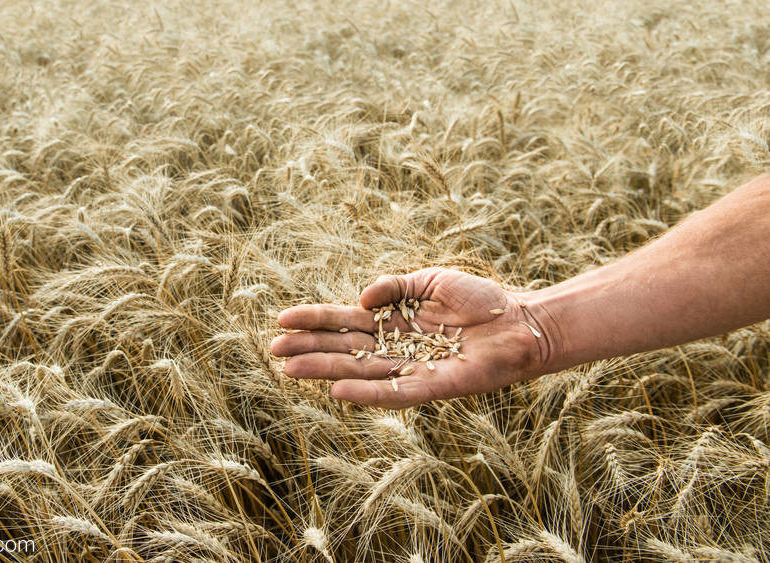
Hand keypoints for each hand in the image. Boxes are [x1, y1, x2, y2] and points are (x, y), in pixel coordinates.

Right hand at [270, 268, 552, 408]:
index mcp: (392, 320)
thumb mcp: (431, 280)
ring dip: (325, 372)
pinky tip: (338, 392)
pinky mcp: (432, 387)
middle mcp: (395, 347)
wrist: (521, 321)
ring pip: (359, 371)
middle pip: (343, 349)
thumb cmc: (481, 298)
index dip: (314, 320)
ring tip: (290, 371)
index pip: (344, 321)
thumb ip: (393, 286)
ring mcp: (411, 369)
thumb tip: (360, 300)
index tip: (281, 320)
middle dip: (308, 349)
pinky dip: (365, 394)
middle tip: (273, 352)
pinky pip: (393, 392)